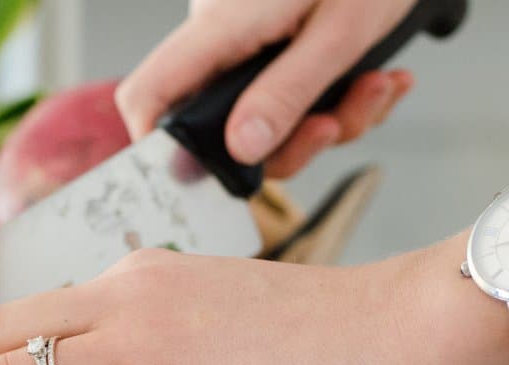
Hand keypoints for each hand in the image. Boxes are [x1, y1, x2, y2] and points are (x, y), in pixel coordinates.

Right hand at [116, 0, 416, 177]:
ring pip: (265, 121)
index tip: (199, 176)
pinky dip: (339, 102)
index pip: (149, 93)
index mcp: (220, 26)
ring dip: (330, 121)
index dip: (156, 144)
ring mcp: (247, 47)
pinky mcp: (275, 51)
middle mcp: (222, 40)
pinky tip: (375, 79)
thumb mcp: (341, 30)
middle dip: (290, 143)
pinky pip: (291, 100)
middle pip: (219, 127)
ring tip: (377, 86)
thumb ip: (288, 91)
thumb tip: (241, 149)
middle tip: (336, 124)